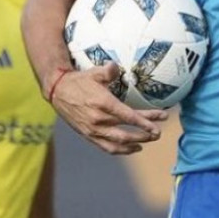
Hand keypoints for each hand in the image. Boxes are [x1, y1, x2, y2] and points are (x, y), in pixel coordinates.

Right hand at [49, 63, 167, 154]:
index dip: (146, 120)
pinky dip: (122, 150)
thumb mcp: (94, 72)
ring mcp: (93, 130)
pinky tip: (133, 148)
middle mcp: (99, 120)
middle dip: (145, 133)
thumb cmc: (80, 81)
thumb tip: (116, 67)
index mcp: (103, 103)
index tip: (160, 120)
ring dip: (136, 143)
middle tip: (158, 132)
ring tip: (149, 140)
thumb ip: (108, 71)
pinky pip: (107, 147)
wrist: (58, 92)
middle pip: (127, 131)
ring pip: (119, 143)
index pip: (129, 116)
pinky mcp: (88, 136)